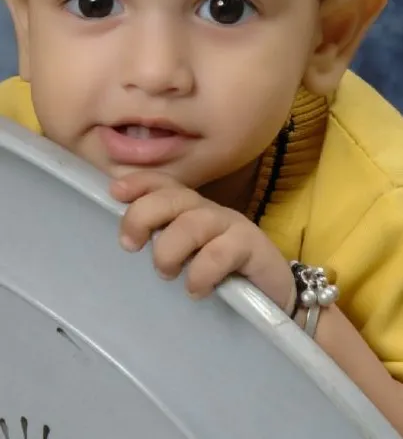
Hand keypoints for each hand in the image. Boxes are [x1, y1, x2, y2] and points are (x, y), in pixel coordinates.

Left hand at [110, 171, 293, 307]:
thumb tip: (124, 243)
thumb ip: (161, 245)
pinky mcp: (253, 247)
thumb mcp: (187, 259)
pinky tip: (197, 290)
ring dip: (170, 249)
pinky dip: (201, 273)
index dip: (139, 183)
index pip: (163, 184)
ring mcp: (232, 226)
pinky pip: (220, 253)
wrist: (275, 296)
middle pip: (173, 197)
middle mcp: (209, 211)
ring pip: (193, 222)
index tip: (114, 192)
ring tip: (167, 273)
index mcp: (190, 210)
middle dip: (144, 214)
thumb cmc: (221, 278)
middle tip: (130, 245)